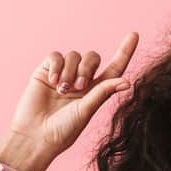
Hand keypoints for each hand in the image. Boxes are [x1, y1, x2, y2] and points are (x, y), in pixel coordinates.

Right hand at [5, 31, 138, 158]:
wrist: (35, 136)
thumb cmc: (63, 130)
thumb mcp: (87, 110)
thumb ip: (103, 92)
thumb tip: (127, 82)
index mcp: (96, 91)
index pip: (114, 67)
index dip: (124, 51)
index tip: (134, 35)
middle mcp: (81, 81)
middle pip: (93, 58)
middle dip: (88, 67)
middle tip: (79, 87)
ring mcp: (63, 75)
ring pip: (74, 55)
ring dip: (70, 70)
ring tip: (62, 90)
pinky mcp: (45, 72)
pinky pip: (55, 56)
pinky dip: (56, 66)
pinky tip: (52, 81)